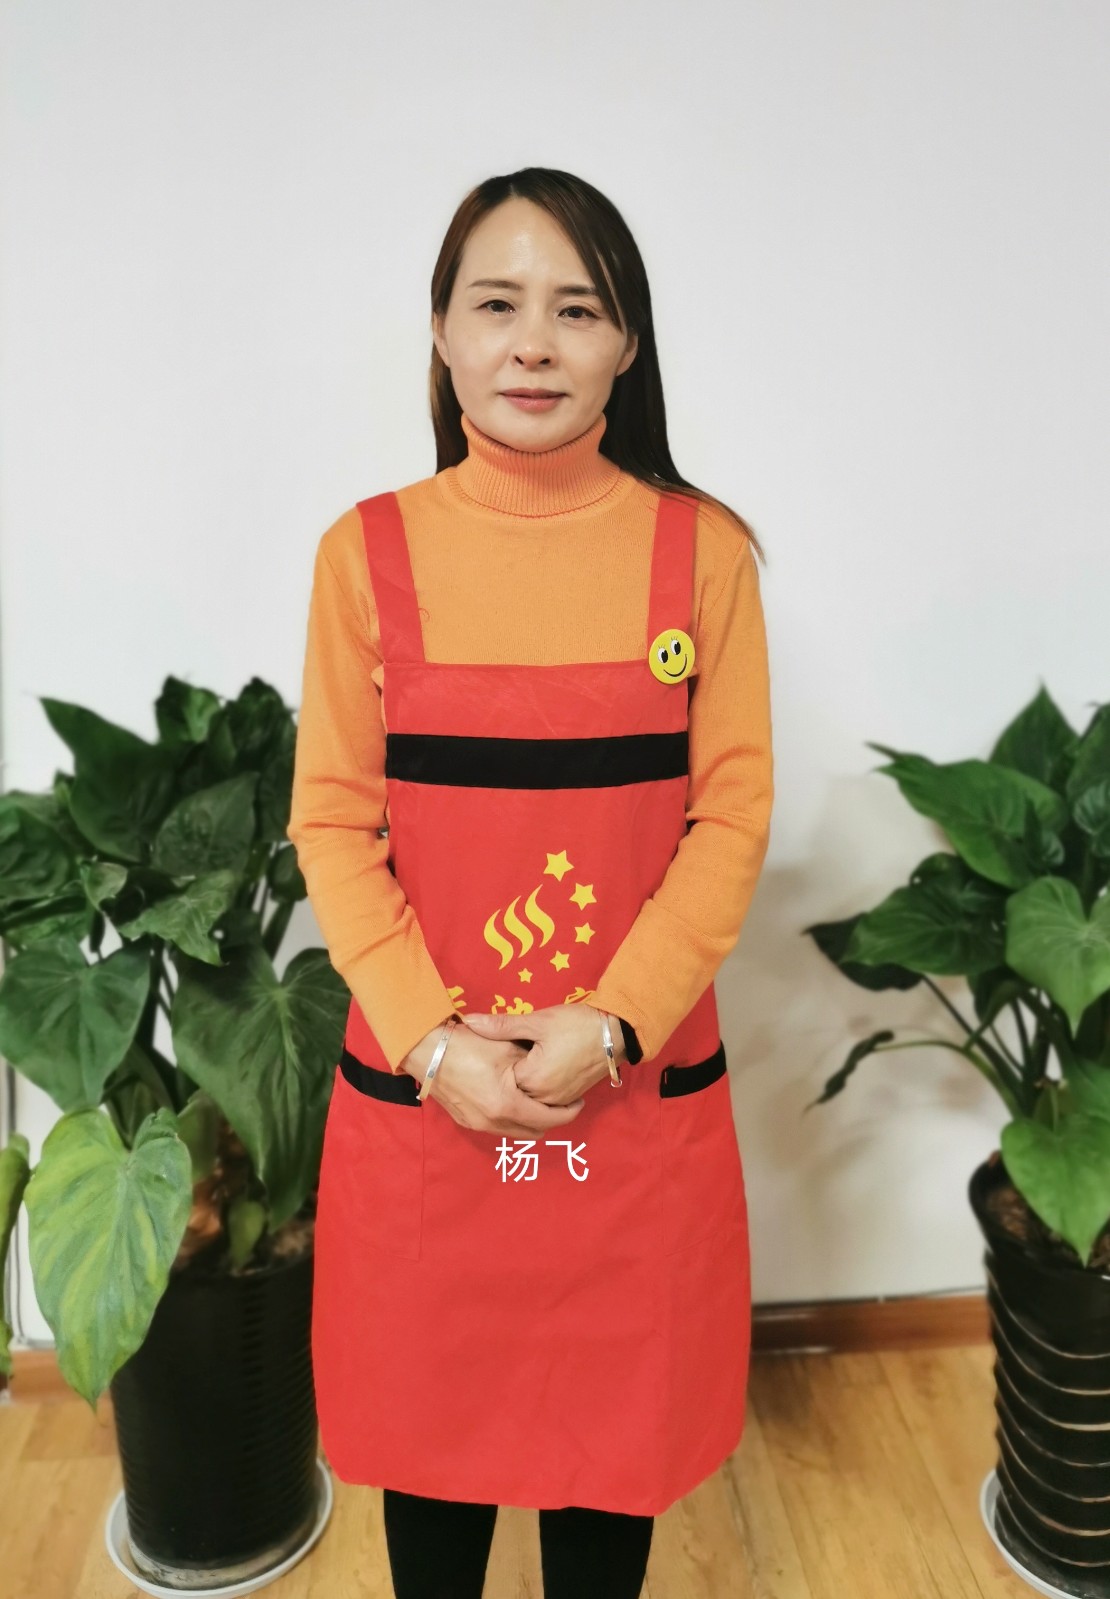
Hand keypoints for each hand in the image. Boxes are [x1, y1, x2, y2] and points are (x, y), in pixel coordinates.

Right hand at [399, 1017, 587, 1136]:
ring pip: (515, 1132)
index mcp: (507, 1106)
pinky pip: (497, 1127)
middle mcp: (493, 1123)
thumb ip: (532, 1067)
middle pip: (534, 1132)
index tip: (577, 1101)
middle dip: (551, 1120)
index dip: (568, 1112)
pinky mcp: (466, 1121)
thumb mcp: (507, 1049)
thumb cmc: (468, 1045)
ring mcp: (477, 1125)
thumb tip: (551, 1072)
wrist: (427, 1050)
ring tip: (537, 1099)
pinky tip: (512, 1099)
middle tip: (560, 1102)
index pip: (549, 1120)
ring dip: (530, 1120)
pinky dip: (511, 1118)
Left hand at [458, 1004, 625, 1105]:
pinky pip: (545, 1100)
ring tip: (517, 1065)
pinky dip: (536, 1089)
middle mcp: (545, 1098)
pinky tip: (534, 1071)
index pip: (500, 1078)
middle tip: (498, 1059)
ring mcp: (559, 1101)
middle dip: (504, 1077)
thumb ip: (501, 1025)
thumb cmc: (577, 1025)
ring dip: (521, 1085)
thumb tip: (470, 1021)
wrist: (616, 1033)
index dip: (494, 1062)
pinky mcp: (570, 1098)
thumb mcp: (538, 1022)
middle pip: (513, 1093)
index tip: (489, 1050)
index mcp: (533, 1080)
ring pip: (529, 1099)